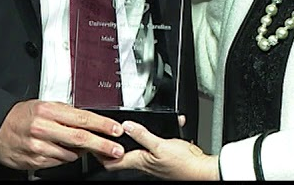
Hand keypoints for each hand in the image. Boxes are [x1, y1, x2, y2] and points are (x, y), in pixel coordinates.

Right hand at [0, 99, 124, 170]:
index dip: (102, 125)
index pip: (82, 118)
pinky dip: (65, 157)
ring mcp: (39, 146)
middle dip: (102, 145)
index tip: (116, 130)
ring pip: (70, 153)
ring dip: (82, 153)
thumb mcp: (43, 105)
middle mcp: (43, 128)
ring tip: (82, 148)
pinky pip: (58, 162)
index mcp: (48, 111)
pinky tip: (62, 151)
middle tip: (116, 149)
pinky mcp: (35, 160)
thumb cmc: (20, 115)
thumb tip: (88, 121)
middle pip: (80, 138)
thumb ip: (66, 113)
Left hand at [98, 119, 218, 179]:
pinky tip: (163, 124)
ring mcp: (154, 160)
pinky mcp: (165, 156)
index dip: (99, 152)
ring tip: (126, 127)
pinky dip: (155, 133)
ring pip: (138, 148)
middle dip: (113, 143)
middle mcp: (145, 162)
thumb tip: (126, 126)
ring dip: (134, 136)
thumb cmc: (183, 164)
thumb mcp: (160, 145)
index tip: (91, 142)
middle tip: (105, 132)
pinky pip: (155, 143)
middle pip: (122, 154)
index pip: (111, 161)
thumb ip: (143, 135)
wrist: (202, 170)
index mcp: (140, 161)